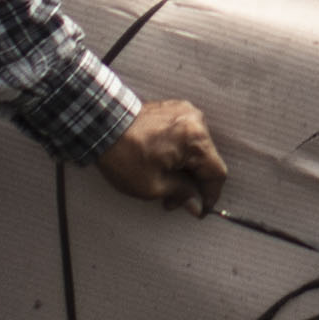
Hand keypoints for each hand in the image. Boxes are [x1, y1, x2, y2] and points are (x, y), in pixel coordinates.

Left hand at [94, 99, 225, 214]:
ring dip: (185, 169)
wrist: (102, 125)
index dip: (210, 195)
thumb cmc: (125, 157)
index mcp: (195, 139)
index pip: (216, 172)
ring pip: (197, 148)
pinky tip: (163, 165)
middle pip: (207, 160)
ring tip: (165, 183)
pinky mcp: (174, 109)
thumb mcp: (153, 186)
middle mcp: (195, 121)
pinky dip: (179, 153)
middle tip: (172, 201)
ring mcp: (185, 112)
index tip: (200, 210)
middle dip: (192, 184)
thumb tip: (197, 206)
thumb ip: (181, 194)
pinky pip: (187, 135)